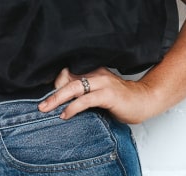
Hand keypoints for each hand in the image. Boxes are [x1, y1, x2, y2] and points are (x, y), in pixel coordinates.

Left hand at [37, 67, 161, 123]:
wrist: (144, 100)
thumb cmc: (121, 99)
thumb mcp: (98, 93)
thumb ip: (83, 93)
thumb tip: (63, 100)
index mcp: (92, 71)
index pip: (68, 74)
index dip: (56, 85)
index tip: (47, 98)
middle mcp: (96, 74)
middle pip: (67, 80)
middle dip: (52, 94)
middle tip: (41, 106)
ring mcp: (102, 83)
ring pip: (74, 88)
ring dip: (57, 99)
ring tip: (47, 109)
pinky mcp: (108, 95)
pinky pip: (86, 100)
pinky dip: (73, 107)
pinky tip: (66, 114)